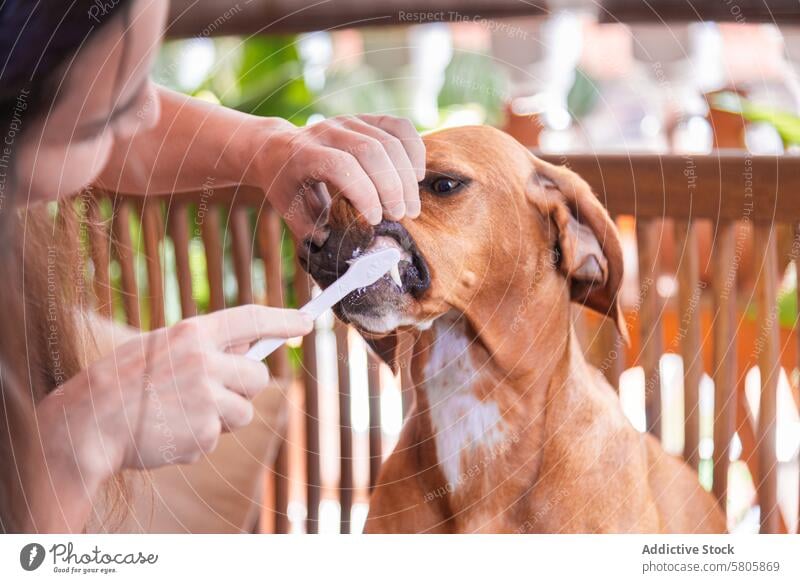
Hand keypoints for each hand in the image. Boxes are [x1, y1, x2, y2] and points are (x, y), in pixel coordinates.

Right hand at [37, 305, 311, 484]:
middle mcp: (205, 362)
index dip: (283, 319)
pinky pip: (218, 436)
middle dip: (244, 386)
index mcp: (192, 334)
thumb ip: (203, 347)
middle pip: (258, 376)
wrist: (87, 424)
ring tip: (180, 414)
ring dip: (222, 417)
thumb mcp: (160, 347)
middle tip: (213, 392)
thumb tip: (249, 349)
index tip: (308, 322)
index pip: (251, 319)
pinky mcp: (204, 433)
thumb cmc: (122, 383)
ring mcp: (207, 399)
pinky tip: (169, 432)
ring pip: (243, 411)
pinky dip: (199, 438)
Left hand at [251, 114, 425, 236]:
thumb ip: (314, 230)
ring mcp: (348, 121)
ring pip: (388, 140)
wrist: (278, 149)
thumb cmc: (287, 186)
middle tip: (401, 217)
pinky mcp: (365, 119)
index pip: (339, 165)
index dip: (362, 193)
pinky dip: (414, 150)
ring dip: (406, 177)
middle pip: (370, 150)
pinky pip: (398, 127)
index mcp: (303, 153)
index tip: (374, 221)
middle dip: (391, 188)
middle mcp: (326, 130)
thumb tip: (345, 250)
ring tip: (411, 208)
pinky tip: (416, 176)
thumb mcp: (290, 210)